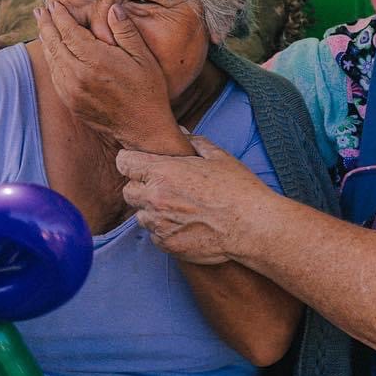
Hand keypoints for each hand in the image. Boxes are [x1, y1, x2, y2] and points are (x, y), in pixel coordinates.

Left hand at [35, 2, 188, 153]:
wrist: (144, 128)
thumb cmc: (148, 90)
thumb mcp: (143, 57)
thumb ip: (125, 30)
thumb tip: (113, 8)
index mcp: (96, 60)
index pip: (70, 31)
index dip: (61, 16)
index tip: (55, 4)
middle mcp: (78, 75)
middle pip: (55, 44)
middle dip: (47, 25)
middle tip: (40, 11)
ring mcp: (72, 91)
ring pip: (52, 60)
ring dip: (46, 41)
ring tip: (42, 27)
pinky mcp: (71, 103)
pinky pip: (55, 76)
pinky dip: (51, 61)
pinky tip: (51, 53)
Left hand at [117, 135, 277, 264]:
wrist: (252, 226)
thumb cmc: (238, 189)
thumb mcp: (218, 157)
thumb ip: (194, 142)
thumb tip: (181, 131)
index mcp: (163, 171)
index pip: (124, 163)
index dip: (132, 163)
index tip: (141, 166)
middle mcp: (155, 198)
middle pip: (128, 192)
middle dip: (142, 188)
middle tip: (164, 189)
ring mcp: (159, 224)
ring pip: (141, 216)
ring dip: (153, 212)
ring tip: (179, 210)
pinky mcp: (167, 244)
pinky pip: (155, 236)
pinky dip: (165, 231)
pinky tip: (186, 226)